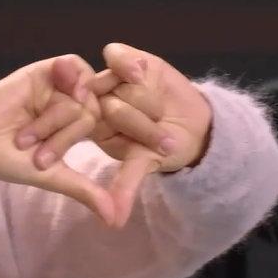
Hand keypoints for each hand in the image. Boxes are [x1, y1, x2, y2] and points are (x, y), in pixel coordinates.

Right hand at [0, 55, 116, 225]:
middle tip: (36, 152)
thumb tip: (115, 220)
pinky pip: (73, 65)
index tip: (128, 147)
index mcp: (75, 127)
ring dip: (54, 120)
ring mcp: (57, 87)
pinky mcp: (43, 71)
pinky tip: (63, 89)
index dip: (116, 131)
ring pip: (82, 96)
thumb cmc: (9, 160)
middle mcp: (69, 104)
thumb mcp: (52, 176)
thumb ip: (85, 190)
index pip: (110, 123)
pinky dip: (73, 77)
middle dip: (64, 138)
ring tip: (26, 134)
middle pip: (93, 113)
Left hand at [86, 43, 212, 225]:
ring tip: (159, 111)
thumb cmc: (163, 147)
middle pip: (99, 100)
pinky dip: (127, 62)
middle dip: (132, 118)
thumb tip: (114, 223)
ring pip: (111, 79)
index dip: (86, 131)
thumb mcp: (144, 164)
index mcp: (92, 126)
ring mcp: (111, 79)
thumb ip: (127, 186)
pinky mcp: (128, 59)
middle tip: (155, 130)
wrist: (196, 124)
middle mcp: (97, 100)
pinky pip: (117, 54)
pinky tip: (140, 72)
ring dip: (139, 97)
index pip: (81, 123)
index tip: (110, 135)